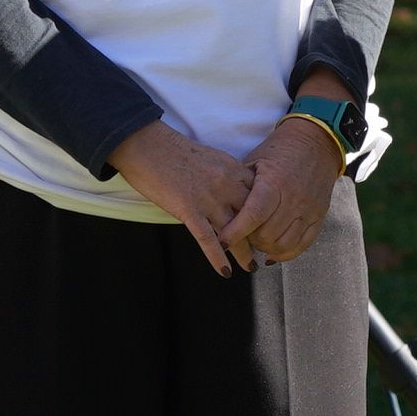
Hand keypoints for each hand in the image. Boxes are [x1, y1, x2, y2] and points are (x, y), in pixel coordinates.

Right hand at [110, 122, 255, 276]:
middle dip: (261, 235)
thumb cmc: (174, 150)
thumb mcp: (211, 157)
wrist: (146, 144)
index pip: (260, 196)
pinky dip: (217, 257)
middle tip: (267, 250)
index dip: (267, 214)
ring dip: (244, 252)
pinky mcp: (188, 208)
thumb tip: (234, 192)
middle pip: (253, 216)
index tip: (271, 227)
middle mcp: (226, 184)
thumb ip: (226, 175)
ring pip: (234, 231)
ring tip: (251, 266)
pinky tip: (224, 272)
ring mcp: (208, 197)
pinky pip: (207, 238)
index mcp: (234, 169)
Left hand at [224, 114, 341, 267]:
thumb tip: (220, 210)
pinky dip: (285, 253)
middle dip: (248, 241)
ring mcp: (308, 209)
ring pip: (283, 244)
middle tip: (239, 237)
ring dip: (265, 248)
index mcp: (274, 182)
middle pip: (266, 235)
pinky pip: (302, 245)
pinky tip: (272, 252)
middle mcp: (294, 198)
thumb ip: (240, 186)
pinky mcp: (318, 216)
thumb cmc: (278, 150)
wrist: (315, 142)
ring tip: (255, 242)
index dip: (235, 232)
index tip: (221, 242)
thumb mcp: (254, 160)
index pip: (253, 215)